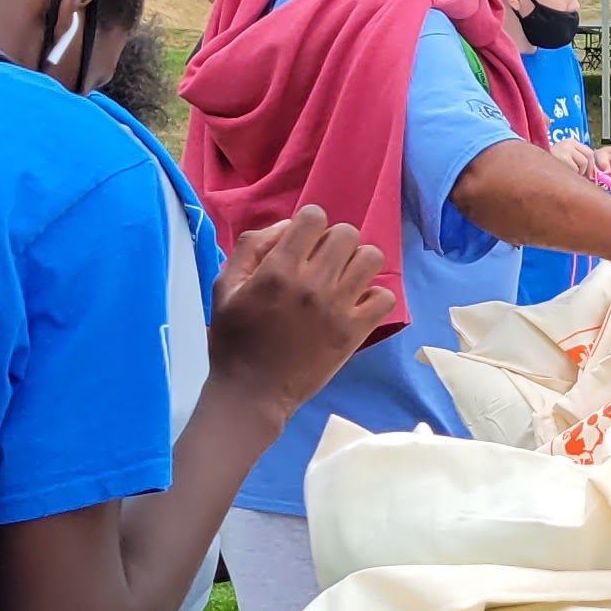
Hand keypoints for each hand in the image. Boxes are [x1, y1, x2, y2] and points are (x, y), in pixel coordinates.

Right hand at [208, 209, 395, 419]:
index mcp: (278, 269)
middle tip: (322, 263)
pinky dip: (375, 297)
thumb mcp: (224, 286)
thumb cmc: (234, 339)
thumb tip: (288, 226)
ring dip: (358, 263)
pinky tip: (356, 304)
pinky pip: (385, 298)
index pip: (314, 217)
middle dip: (334, 242)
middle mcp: (312, 283)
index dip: (309, 224)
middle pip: (347, 234)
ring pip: (371, 258)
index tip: (303, 244)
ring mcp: (337, 308)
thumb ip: (252, 247)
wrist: (252, 392)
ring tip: (343, 280)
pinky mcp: (354, 332)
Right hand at [551, 134, 600, 174]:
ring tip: (567, 175)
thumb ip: (578, 161)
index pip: (589, 152)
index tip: (589, 175)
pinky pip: (575, 169)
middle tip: (581, 177)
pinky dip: (572, 175)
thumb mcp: (565, 158)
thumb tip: (593, 175)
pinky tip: (562, 175)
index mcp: (571, 142)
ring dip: (579, 173)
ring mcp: (565, 149)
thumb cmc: (550, 166)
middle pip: (588, 156)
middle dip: (587, 169)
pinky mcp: (562, 157)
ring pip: (583, 163)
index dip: (591, 165)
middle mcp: (568, 143)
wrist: (534, 165)